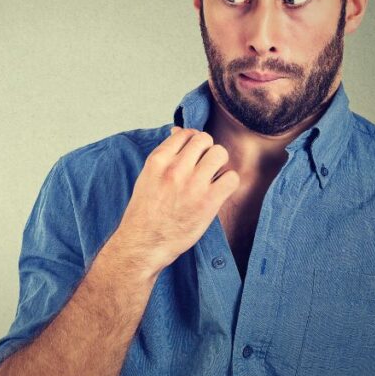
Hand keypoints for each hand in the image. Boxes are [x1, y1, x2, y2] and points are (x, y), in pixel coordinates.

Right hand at [106, 127, 240, 275]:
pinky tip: (218, 190)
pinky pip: (231, 178)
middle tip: (204, 165)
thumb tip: (178, 131)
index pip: (185, 133)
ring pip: (220, 153)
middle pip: (204, 139)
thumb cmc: (145, 212)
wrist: (143, 244)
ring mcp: (192, 185)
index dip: (193, 140)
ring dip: (219, 163)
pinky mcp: (208, 202)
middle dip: (207, 149)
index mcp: (157, 160)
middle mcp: (175, 169)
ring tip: (212, 177)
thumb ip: (165, 155)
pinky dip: (228, 182)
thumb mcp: (147, 177)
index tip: (194, 152)